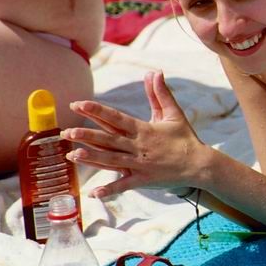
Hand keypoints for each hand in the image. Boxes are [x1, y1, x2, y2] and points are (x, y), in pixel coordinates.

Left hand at [63, 71, 209, 197]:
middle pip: (110, 140)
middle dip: (87, 135)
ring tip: (72, 155)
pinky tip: (94, 193)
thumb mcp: (173, 113)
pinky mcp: (144, 180)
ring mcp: (141, 164)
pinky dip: (110, 189)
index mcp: (144, 129)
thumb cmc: (185, 138)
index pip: (116, 118)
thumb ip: (160, 93)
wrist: (200, 164)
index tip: (78, 105)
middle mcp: (139, 146)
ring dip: (92, 159)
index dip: (96, 111)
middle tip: (66, 132)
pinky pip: (125, 185)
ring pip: (112, 161)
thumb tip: (154, 72)